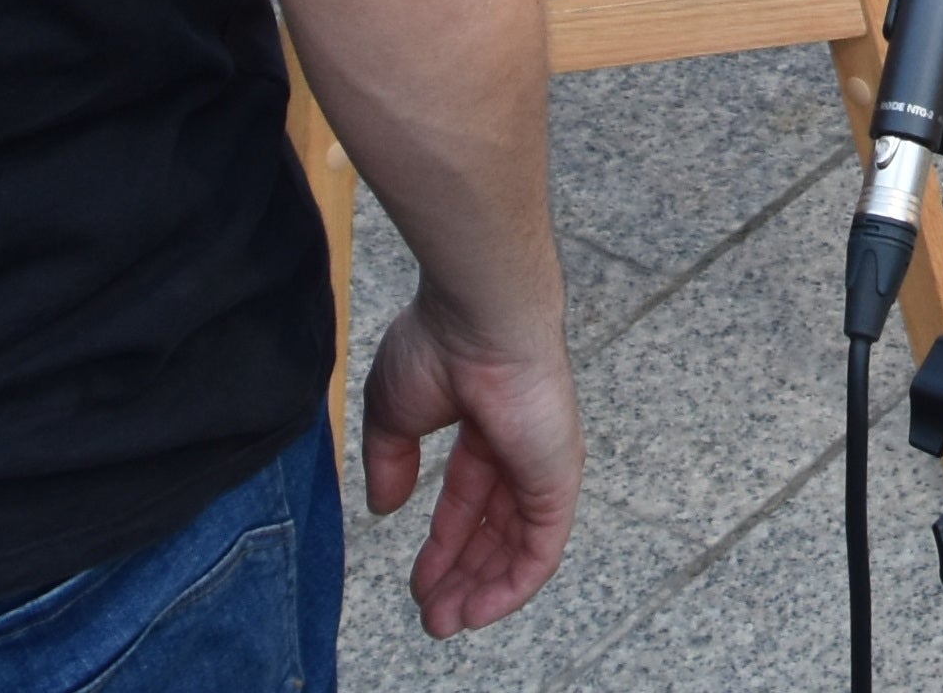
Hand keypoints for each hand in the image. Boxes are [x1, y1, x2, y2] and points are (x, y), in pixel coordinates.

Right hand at [360, 285, 579, 635]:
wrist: (478, 318)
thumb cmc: (436, 346)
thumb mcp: (393, 413)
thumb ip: (390, 461)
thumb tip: (385, 506)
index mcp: (486, 429)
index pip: (467, 501)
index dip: (442, 545)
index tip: (416, 584)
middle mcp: (520, 450)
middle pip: (493, 530)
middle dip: (461, 576)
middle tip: (432, 617)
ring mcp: (542, 465)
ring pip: (517, 546)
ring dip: (483, 590)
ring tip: (445, 623)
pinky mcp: (558, 480)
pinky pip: (541, 548)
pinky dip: (513, 584)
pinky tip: (481, 610)